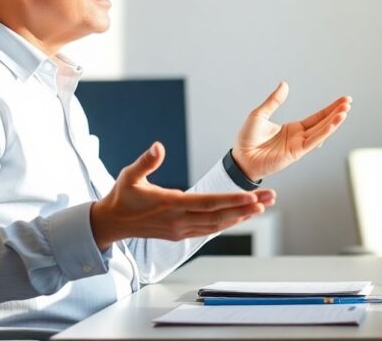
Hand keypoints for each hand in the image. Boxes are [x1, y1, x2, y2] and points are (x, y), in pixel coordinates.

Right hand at [90, 142, 275, 249]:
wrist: (111, 223)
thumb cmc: (121, 196)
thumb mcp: (129, 175)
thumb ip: (146, 161)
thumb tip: (158, 146)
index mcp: (170, 204)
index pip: (207, 203)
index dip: (231, 200)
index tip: (251, 197)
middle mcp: (179, 221)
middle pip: (220, 215)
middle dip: (247, 207)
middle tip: (270, 199)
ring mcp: (181, 230)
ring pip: (218, 225)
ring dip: (242, 215)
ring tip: (264, 205)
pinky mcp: (181, 234)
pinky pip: (210, 229)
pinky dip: (229, 222)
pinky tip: (243, 215)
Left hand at [232, 81, 351, 180]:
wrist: (240, 157)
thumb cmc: (247, 139)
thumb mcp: (260, 114)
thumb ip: (274, 101)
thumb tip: (285, 84)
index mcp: (292, 129)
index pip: (316, 118)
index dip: (330, 109)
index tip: (343, 101)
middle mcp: (298, 137)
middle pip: (322, 123)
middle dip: (336, 113)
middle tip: (348, 102)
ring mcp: (298, 145)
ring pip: (321, 132)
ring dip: (334, 122)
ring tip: (345, 111)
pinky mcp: (295, 153)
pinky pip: (313, 141)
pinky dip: (325, 132)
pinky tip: (334, 123)